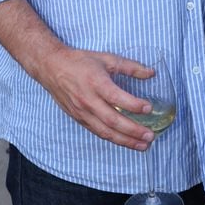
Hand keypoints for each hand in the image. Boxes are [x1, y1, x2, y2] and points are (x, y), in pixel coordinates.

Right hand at [39, 45, 157, 149]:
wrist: (52, 68)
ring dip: (125, 141)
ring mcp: (82, 112)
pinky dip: (113, 139)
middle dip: (132, 131)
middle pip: (112, 121)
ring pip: (105, 131)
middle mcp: (88, 101)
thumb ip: (130, 67)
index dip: (133, 105)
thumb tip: (151, 73)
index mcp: (96, 83)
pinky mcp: (79, 119)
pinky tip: (125, 142)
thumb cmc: (80, 62)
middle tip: (150, 136)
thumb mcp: (107, 58)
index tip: (149, 108)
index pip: (116, 98)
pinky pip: (98, 132)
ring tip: (143, 145)